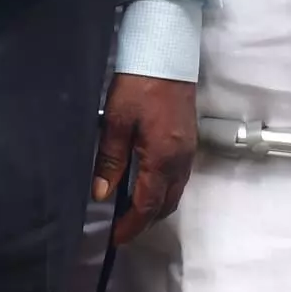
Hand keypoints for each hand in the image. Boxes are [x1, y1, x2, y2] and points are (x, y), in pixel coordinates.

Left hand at [92, 75, 195, 244]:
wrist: (166, 52)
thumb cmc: (140, 82)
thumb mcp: (115, 121)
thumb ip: (110, 160)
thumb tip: (102, 193)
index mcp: (162, 158)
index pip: (148, 206)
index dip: (131, 227)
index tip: (115, 239)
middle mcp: (181, 160)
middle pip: (166, 205)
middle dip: (145, 222)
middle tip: (122, 229)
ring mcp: (188, 151)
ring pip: (175, 192)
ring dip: (156, 207)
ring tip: (131, 212)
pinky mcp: (188, 140)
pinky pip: (179, 177)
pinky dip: (163, 190)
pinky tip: (146, 185)